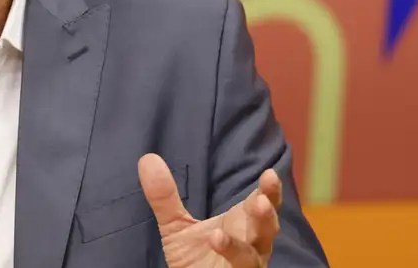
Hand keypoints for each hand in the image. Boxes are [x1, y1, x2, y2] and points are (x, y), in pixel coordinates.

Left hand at [139, 154, 280, 267]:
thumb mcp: (175, 227)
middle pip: (267, 227)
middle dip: (266, 213)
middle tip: (261, 200)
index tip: (269, 174)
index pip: (264, 202)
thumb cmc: (194, 259)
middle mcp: (253, 244)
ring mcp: (247, 264)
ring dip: (243, 244)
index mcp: (244, 223)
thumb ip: (165, 197)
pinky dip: (229, 254)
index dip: (270, 190)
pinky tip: (215, 239)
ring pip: (253, 253)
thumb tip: (147, 159)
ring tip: (225, 230)